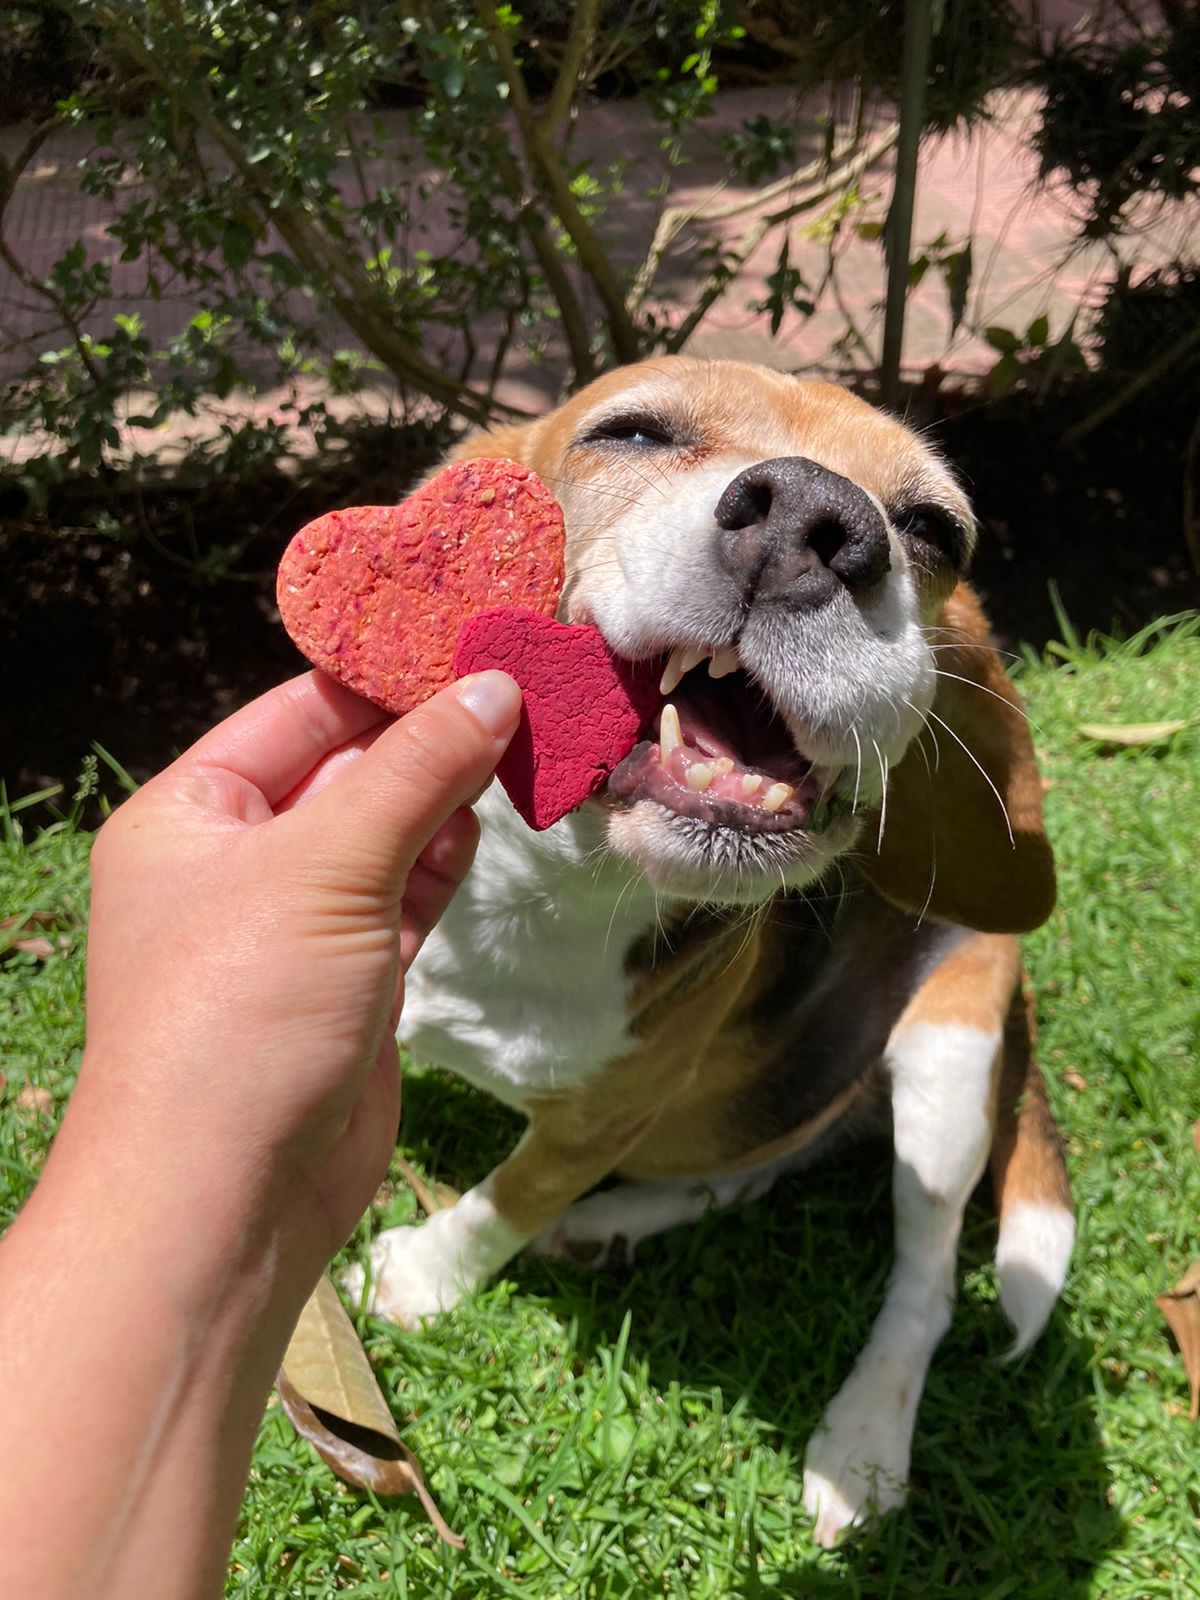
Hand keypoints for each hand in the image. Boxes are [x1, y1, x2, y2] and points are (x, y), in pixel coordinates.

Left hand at [69, 667, 520, 1308]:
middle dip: (428, 737)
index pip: (299, 711)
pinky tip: (484, 829)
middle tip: (523, 686)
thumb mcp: (326, 867)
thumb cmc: (241, 1015)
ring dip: (445, 800)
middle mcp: (235, 861)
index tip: (476, 637)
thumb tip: (496, 687)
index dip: (386, 675)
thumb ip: (414, 771)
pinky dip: (443, 865)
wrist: (228, 1199)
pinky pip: (403, 896)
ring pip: (384, 833)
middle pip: (348, 769)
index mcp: (190, 813)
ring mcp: (294, 924)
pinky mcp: (348, 979)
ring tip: (520, 748)